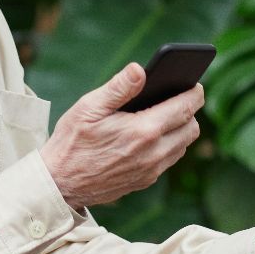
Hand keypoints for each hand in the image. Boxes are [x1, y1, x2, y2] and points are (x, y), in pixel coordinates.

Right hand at [39, 63, 201, 209]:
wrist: (60, 184)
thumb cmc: (71, 142)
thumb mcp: (89, 108)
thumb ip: (118, 87)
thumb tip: (140, 69)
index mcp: (143, 131)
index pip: (185, 108)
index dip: (194, 92)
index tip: (194, 83)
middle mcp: (153, 153)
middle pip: (191, 128)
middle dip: (189, 110)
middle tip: (178, 96)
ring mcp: (151, 170)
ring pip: (183, 146)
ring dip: (180, 129)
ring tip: (165, 114)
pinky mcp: (145, 181)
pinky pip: (169, 160)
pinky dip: (169, 145)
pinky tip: (152, 135)